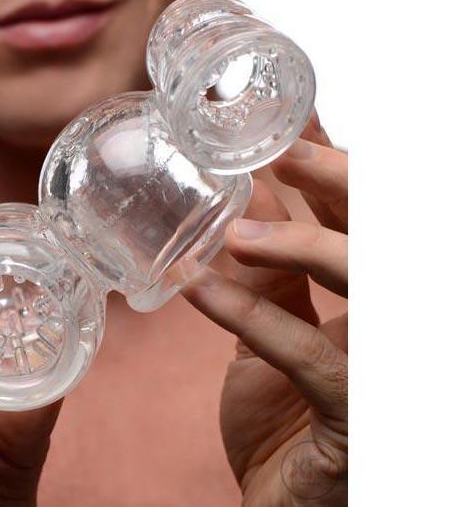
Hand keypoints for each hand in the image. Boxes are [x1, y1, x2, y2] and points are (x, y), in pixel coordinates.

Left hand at [182, 112, 346, 504]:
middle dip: (338, 182)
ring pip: (365, 286)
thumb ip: (273, 275)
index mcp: (370, 295)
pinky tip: (194, 286)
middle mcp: (393, 322)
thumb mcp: (278, 332)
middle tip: (279, 149)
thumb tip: (248, 207)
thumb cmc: (285, 413)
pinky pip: (305, 356)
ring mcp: (385, 369)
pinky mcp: (355, 417)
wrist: (286, 503)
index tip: (291, 119)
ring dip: (299, 246)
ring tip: (237, 226)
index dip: (334, 163)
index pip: (363, 214)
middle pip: (383, 234)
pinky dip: (246, 316)